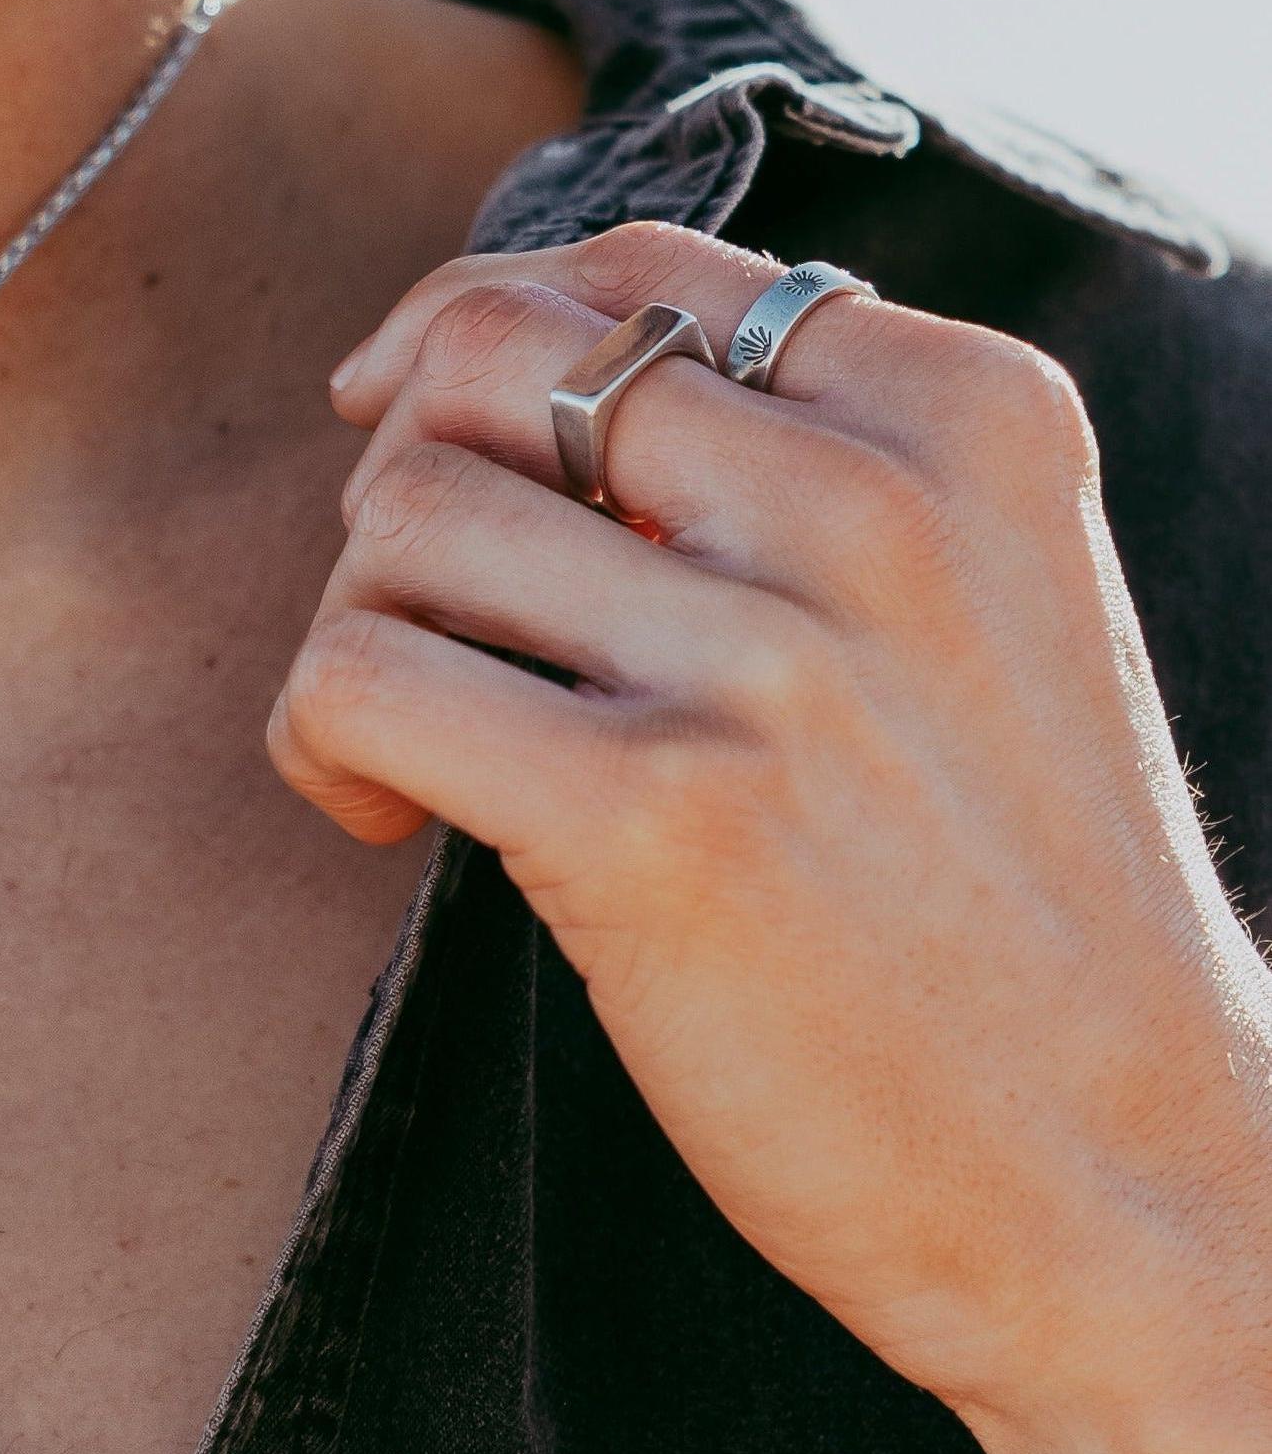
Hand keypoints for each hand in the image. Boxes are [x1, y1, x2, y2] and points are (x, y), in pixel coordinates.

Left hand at [273, 224, 1271, 1453]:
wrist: (1135, 1189)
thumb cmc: (999, 883)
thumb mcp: (973, 596)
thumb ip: (785, 446)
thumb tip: (460, 346)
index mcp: (967, 416)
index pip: (631, 264)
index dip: (469, 313)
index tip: (402, 412)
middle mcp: (877, 507)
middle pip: (485, 357)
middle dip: (406, 471)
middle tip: (435, 609)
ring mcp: (773, 661)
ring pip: (402, 509)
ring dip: (358, 617)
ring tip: (418, 732)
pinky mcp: (657, 819)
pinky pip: (359, 675)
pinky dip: (320, 738)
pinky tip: (384, 813)